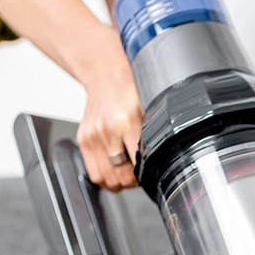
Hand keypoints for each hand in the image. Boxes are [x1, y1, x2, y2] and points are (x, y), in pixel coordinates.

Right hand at [75, 29, 142, 191]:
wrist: (103, 71)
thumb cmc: (129, 86)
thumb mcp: (151, 105)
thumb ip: (158, 129)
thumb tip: (171, 154)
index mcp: (127, 121)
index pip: (140, 163)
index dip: (149, 174)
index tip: (155, 173)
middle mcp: (107, 130)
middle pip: (123, 176)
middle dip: (135, 182)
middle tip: (143, 175)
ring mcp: (93, 136)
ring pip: (107, 179)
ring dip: (120, 183)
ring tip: (130, 174)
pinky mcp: (83, 140)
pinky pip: (94, 173)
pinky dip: (106, 179)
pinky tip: (116, 172)